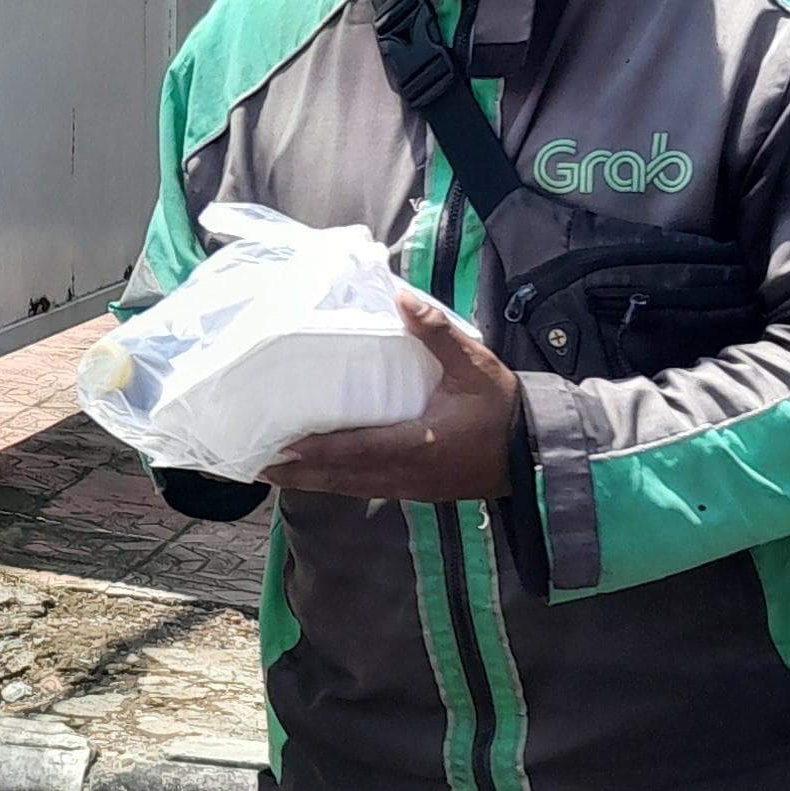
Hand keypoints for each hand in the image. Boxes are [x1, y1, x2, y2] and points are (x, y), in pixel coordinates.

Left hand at [260, 290, 521, 502]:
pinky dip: (337, 483)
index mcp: (417, 443)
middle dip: (297, 473)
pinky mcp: (415, 490)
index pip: (354, 450)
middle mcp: (406, 472)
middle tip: (255, 465)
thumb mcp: (473, 365)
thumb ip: (436, 334)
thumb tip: (402, 299)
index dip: (314, 452)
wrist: (535, 452)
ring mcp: (409, 486)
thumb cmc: (502, 408)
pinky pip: (366, 488)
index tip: (278, 448)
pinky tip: (317, 475)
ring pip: (350, 487)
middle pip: (340, 477)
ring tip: (274, 472)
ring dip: (312, 482)